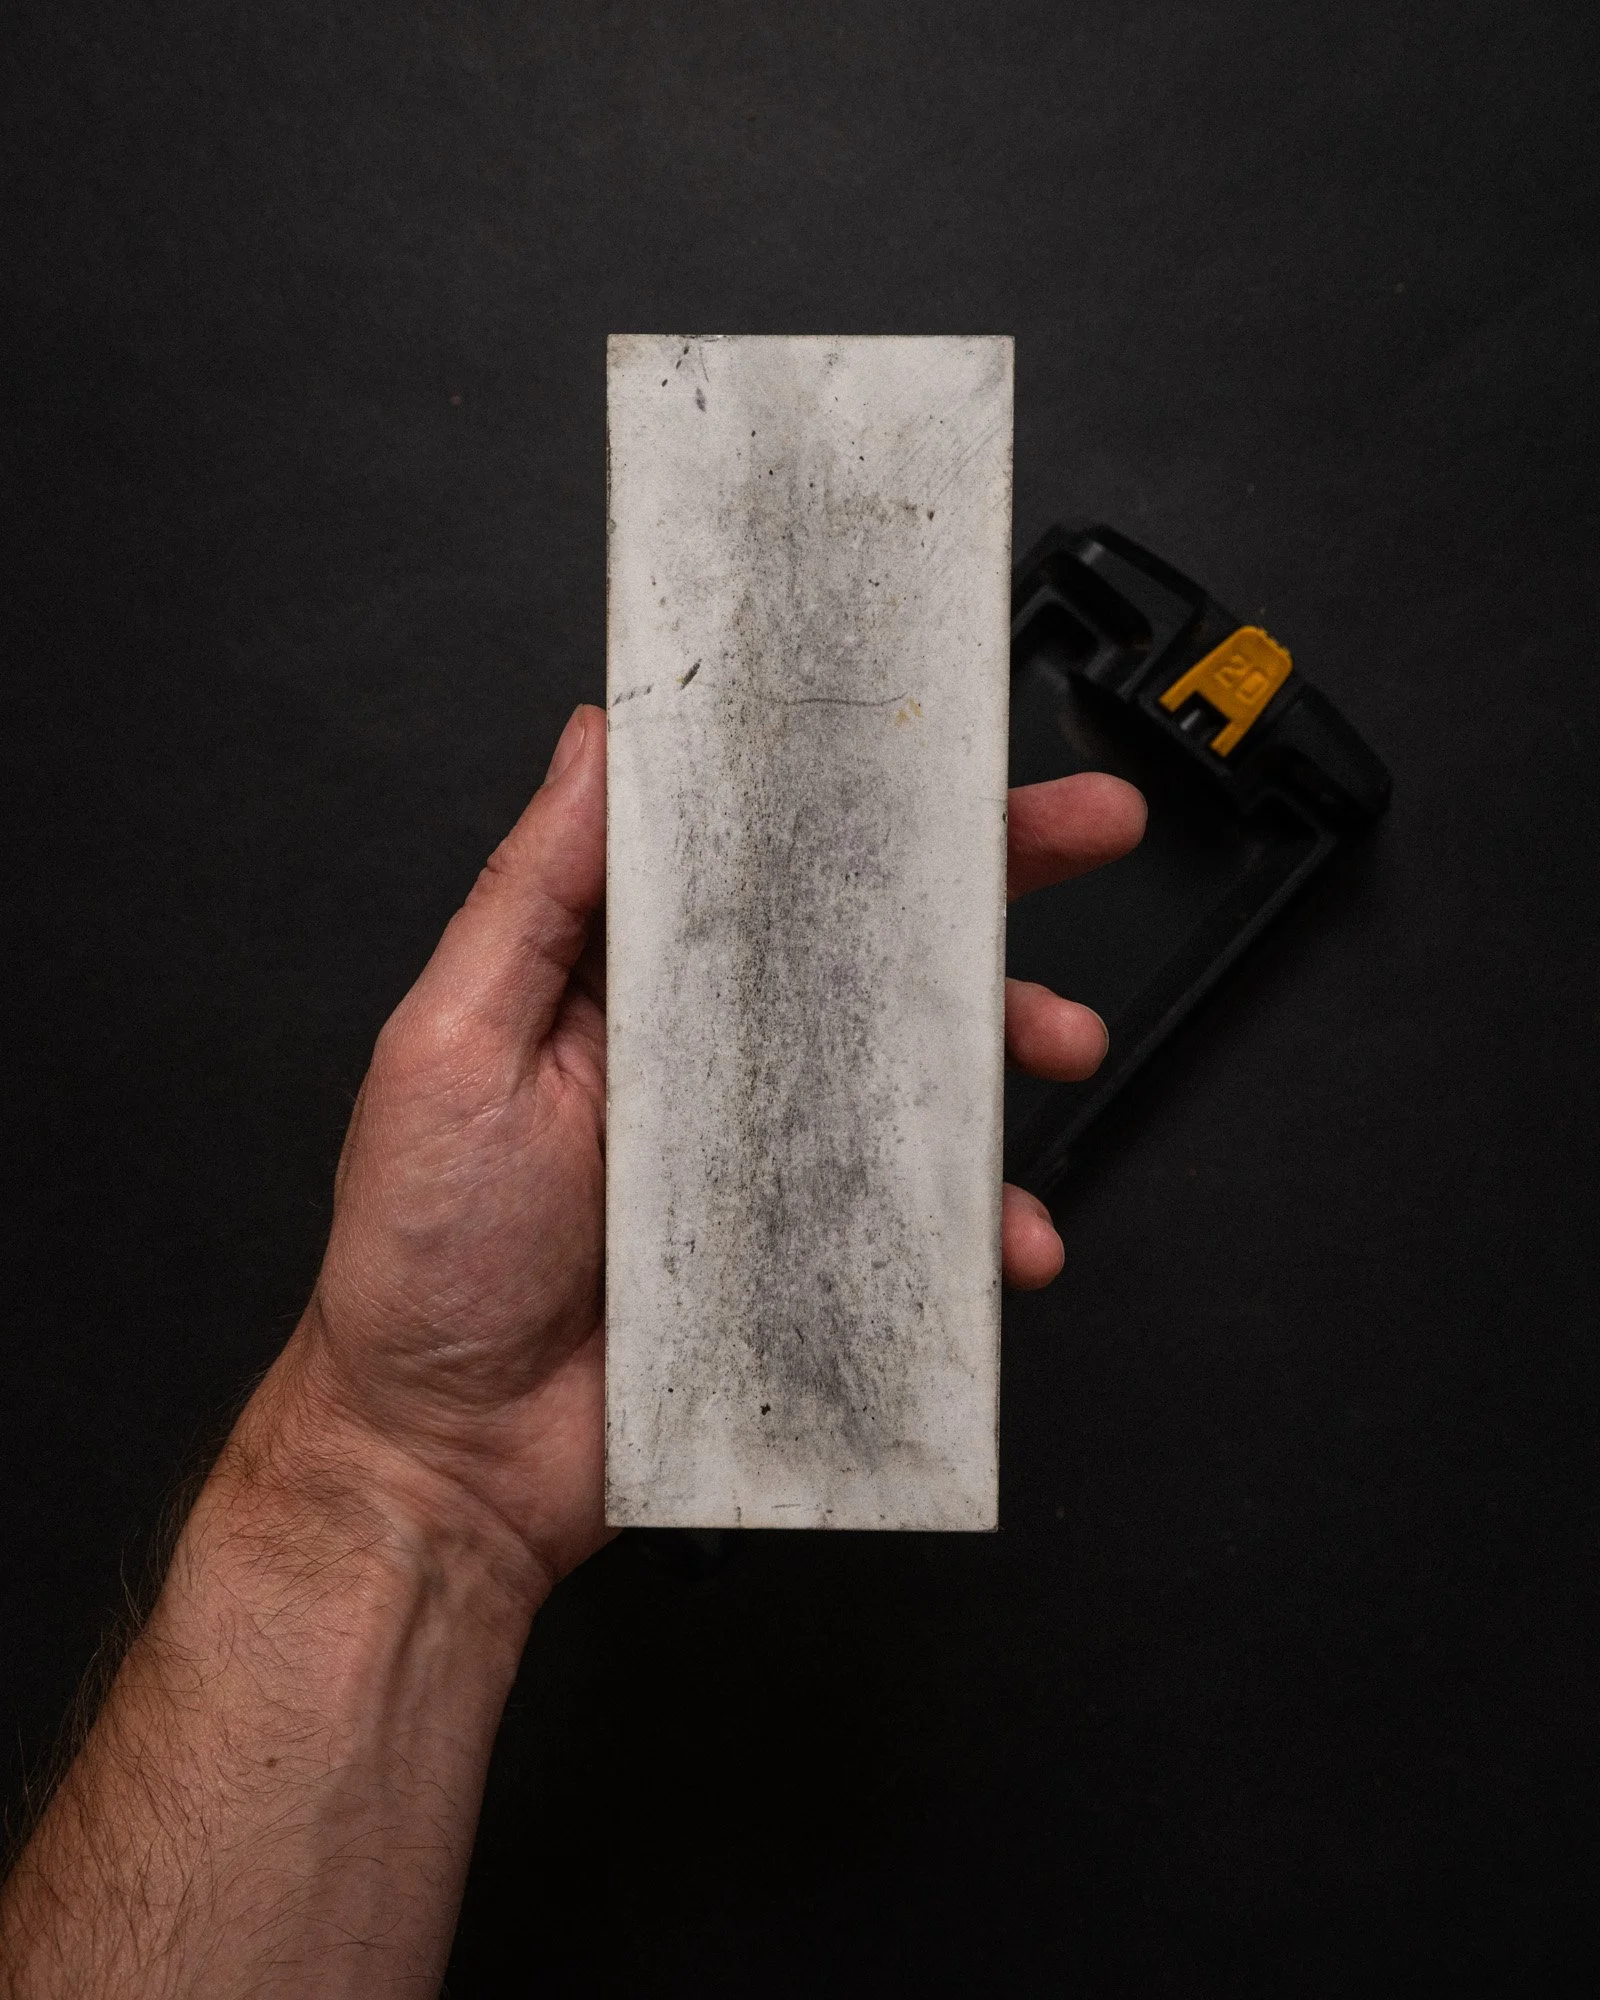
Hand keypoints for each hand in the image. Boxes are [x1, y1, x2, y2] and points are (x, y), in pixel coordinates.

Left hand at [262, 705, 1143, 1599]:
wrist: (449, 1459)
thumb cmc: (423, 1255)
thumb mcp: (451, 1045)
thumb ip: (531, 896)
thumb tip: (596, 746)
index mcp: (631, 987)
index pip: (757, 861)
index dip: (849, 795)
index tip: (930, 744)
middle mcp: (712, 1058)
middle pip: (867, 946)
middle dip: (987, 883)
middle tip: (1081, 829)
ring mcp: (768, 1157)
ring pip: (918, 1077)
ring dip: (1007, 1044)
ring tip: (1057, 1039)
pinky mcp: (808, 1254)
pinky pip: (920, 1219)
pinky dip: (982, 1221)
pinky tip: (1002, 1231)